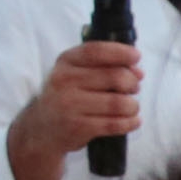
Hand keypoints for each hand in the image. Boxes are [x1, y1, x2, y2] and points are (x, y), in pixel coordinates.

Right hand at [10, 41, 144, 173]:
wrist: (42, 128)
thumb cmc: (68, 95)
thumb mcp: (76, 73)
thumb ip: (105, 66)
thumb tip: (138, 72)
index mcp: (65, 62)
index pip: (96, 51)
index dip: (121, 52)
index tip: (136, 57)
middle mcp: (64, 80)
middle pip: (116, 77)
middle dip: (132, 83)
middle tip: (133, 88)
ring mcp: (70, 104)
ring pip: (119, 102)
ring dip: (133, 105)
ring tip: (130, 107)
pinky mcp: (78, 126)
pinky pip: (115, 124)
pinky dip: (130, 122)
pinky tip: (132, 120)